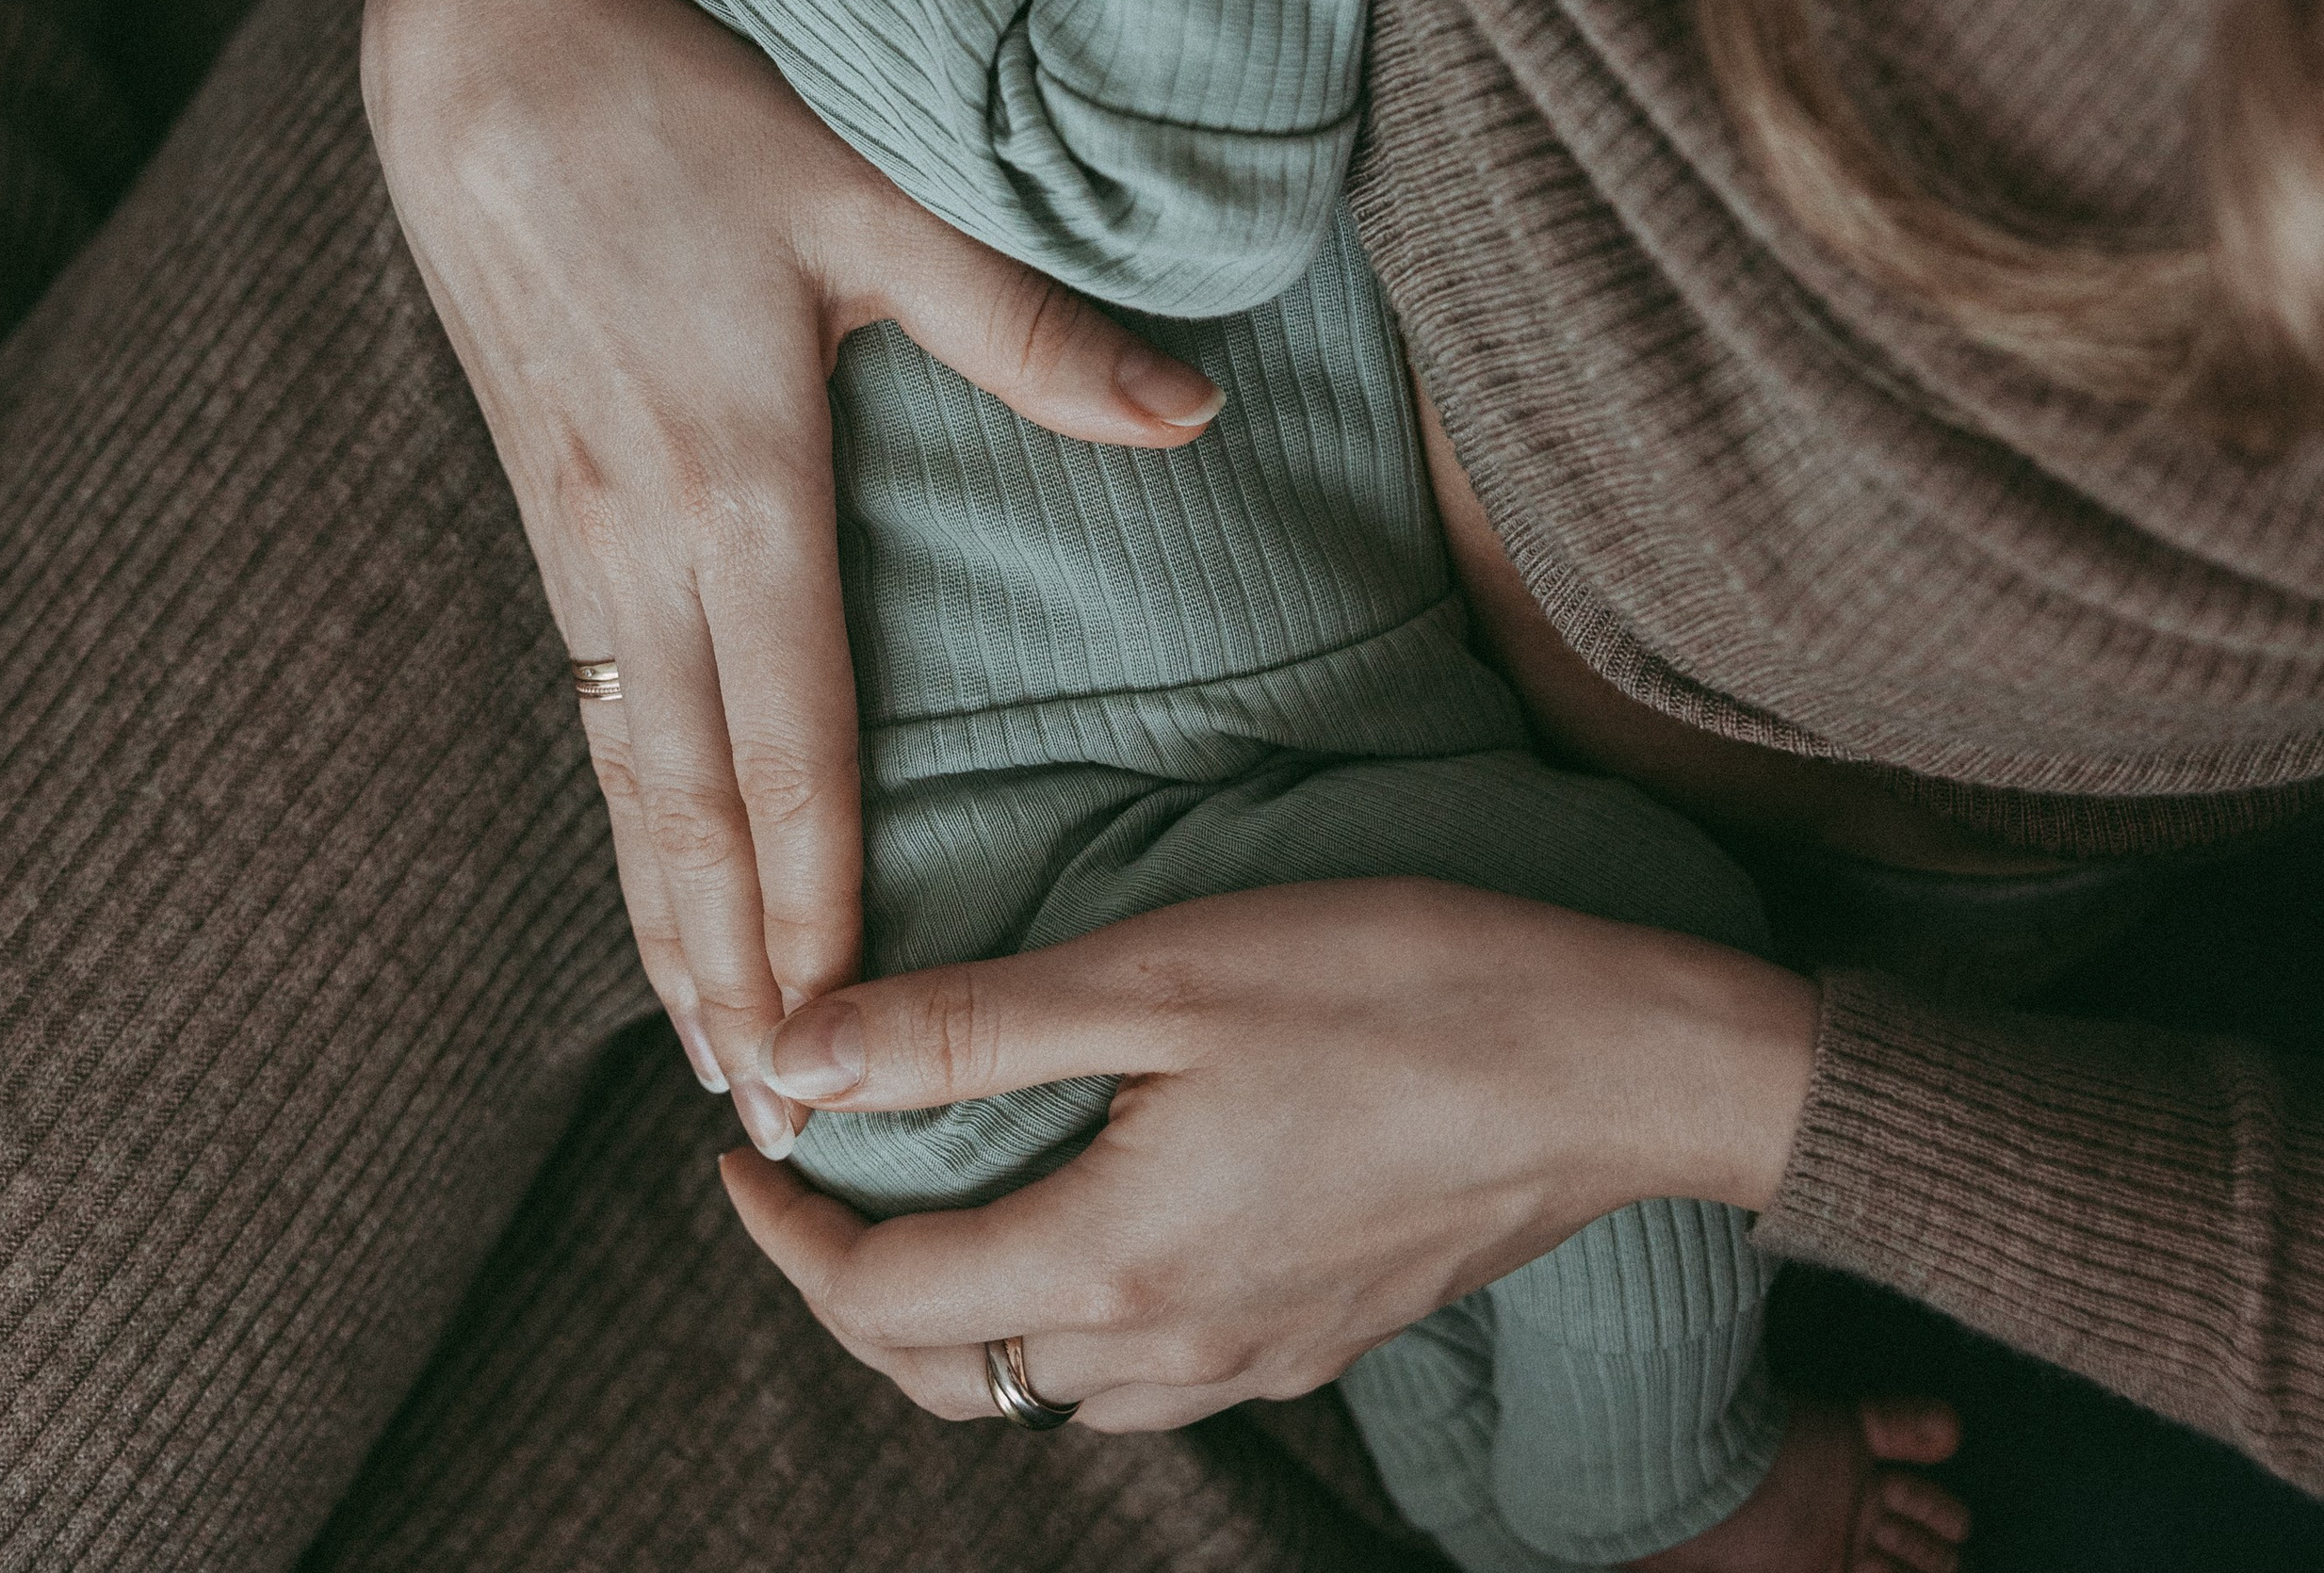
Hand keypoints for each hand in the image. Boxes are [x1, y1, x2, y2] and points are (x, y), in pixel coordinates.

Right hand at [362, 0, 1223, 1133]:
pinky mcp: (543, 496)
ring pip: (622, 763)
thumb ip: (1029, 326)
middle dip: (726, 966)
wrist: (483, 42)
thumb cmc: (694, 108)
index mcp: (739, 477)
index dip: (815, 898)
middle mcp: (641, 533)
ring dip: (658, 913)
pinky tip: (640, 857)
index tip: (843, 1037)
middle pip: (684, 797)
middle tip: (774, 1119)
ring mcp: (574, 523)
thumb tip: (1191, 413)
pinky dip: (618, 807)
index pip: (789, 736)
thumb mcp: (872, 200)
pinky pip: (587, 696)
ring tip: (703, 1046)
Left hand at [722, 880, 1820, 1430]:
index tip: (740, 1144)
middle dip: (853, 1284)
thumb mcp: (1161, 973)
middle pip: (949, 1372)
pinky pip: (1147, 1368)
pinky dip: (1070, 1308)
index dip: (785, 1231)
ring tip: (933, 1182)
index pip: (880, 1303)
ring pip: (1049, 1384)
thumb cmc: (1394, 988)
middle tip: (813, 1175)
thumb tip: (795, 1055)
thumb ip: (969, 1028)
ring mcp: (1257, 1361)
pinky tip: (1089, 1206)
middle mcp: (1173, 1351)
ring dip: (962, 1306)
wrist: (1617, 1064)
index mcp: (1113, 1264)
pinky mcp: (1319, 1338)